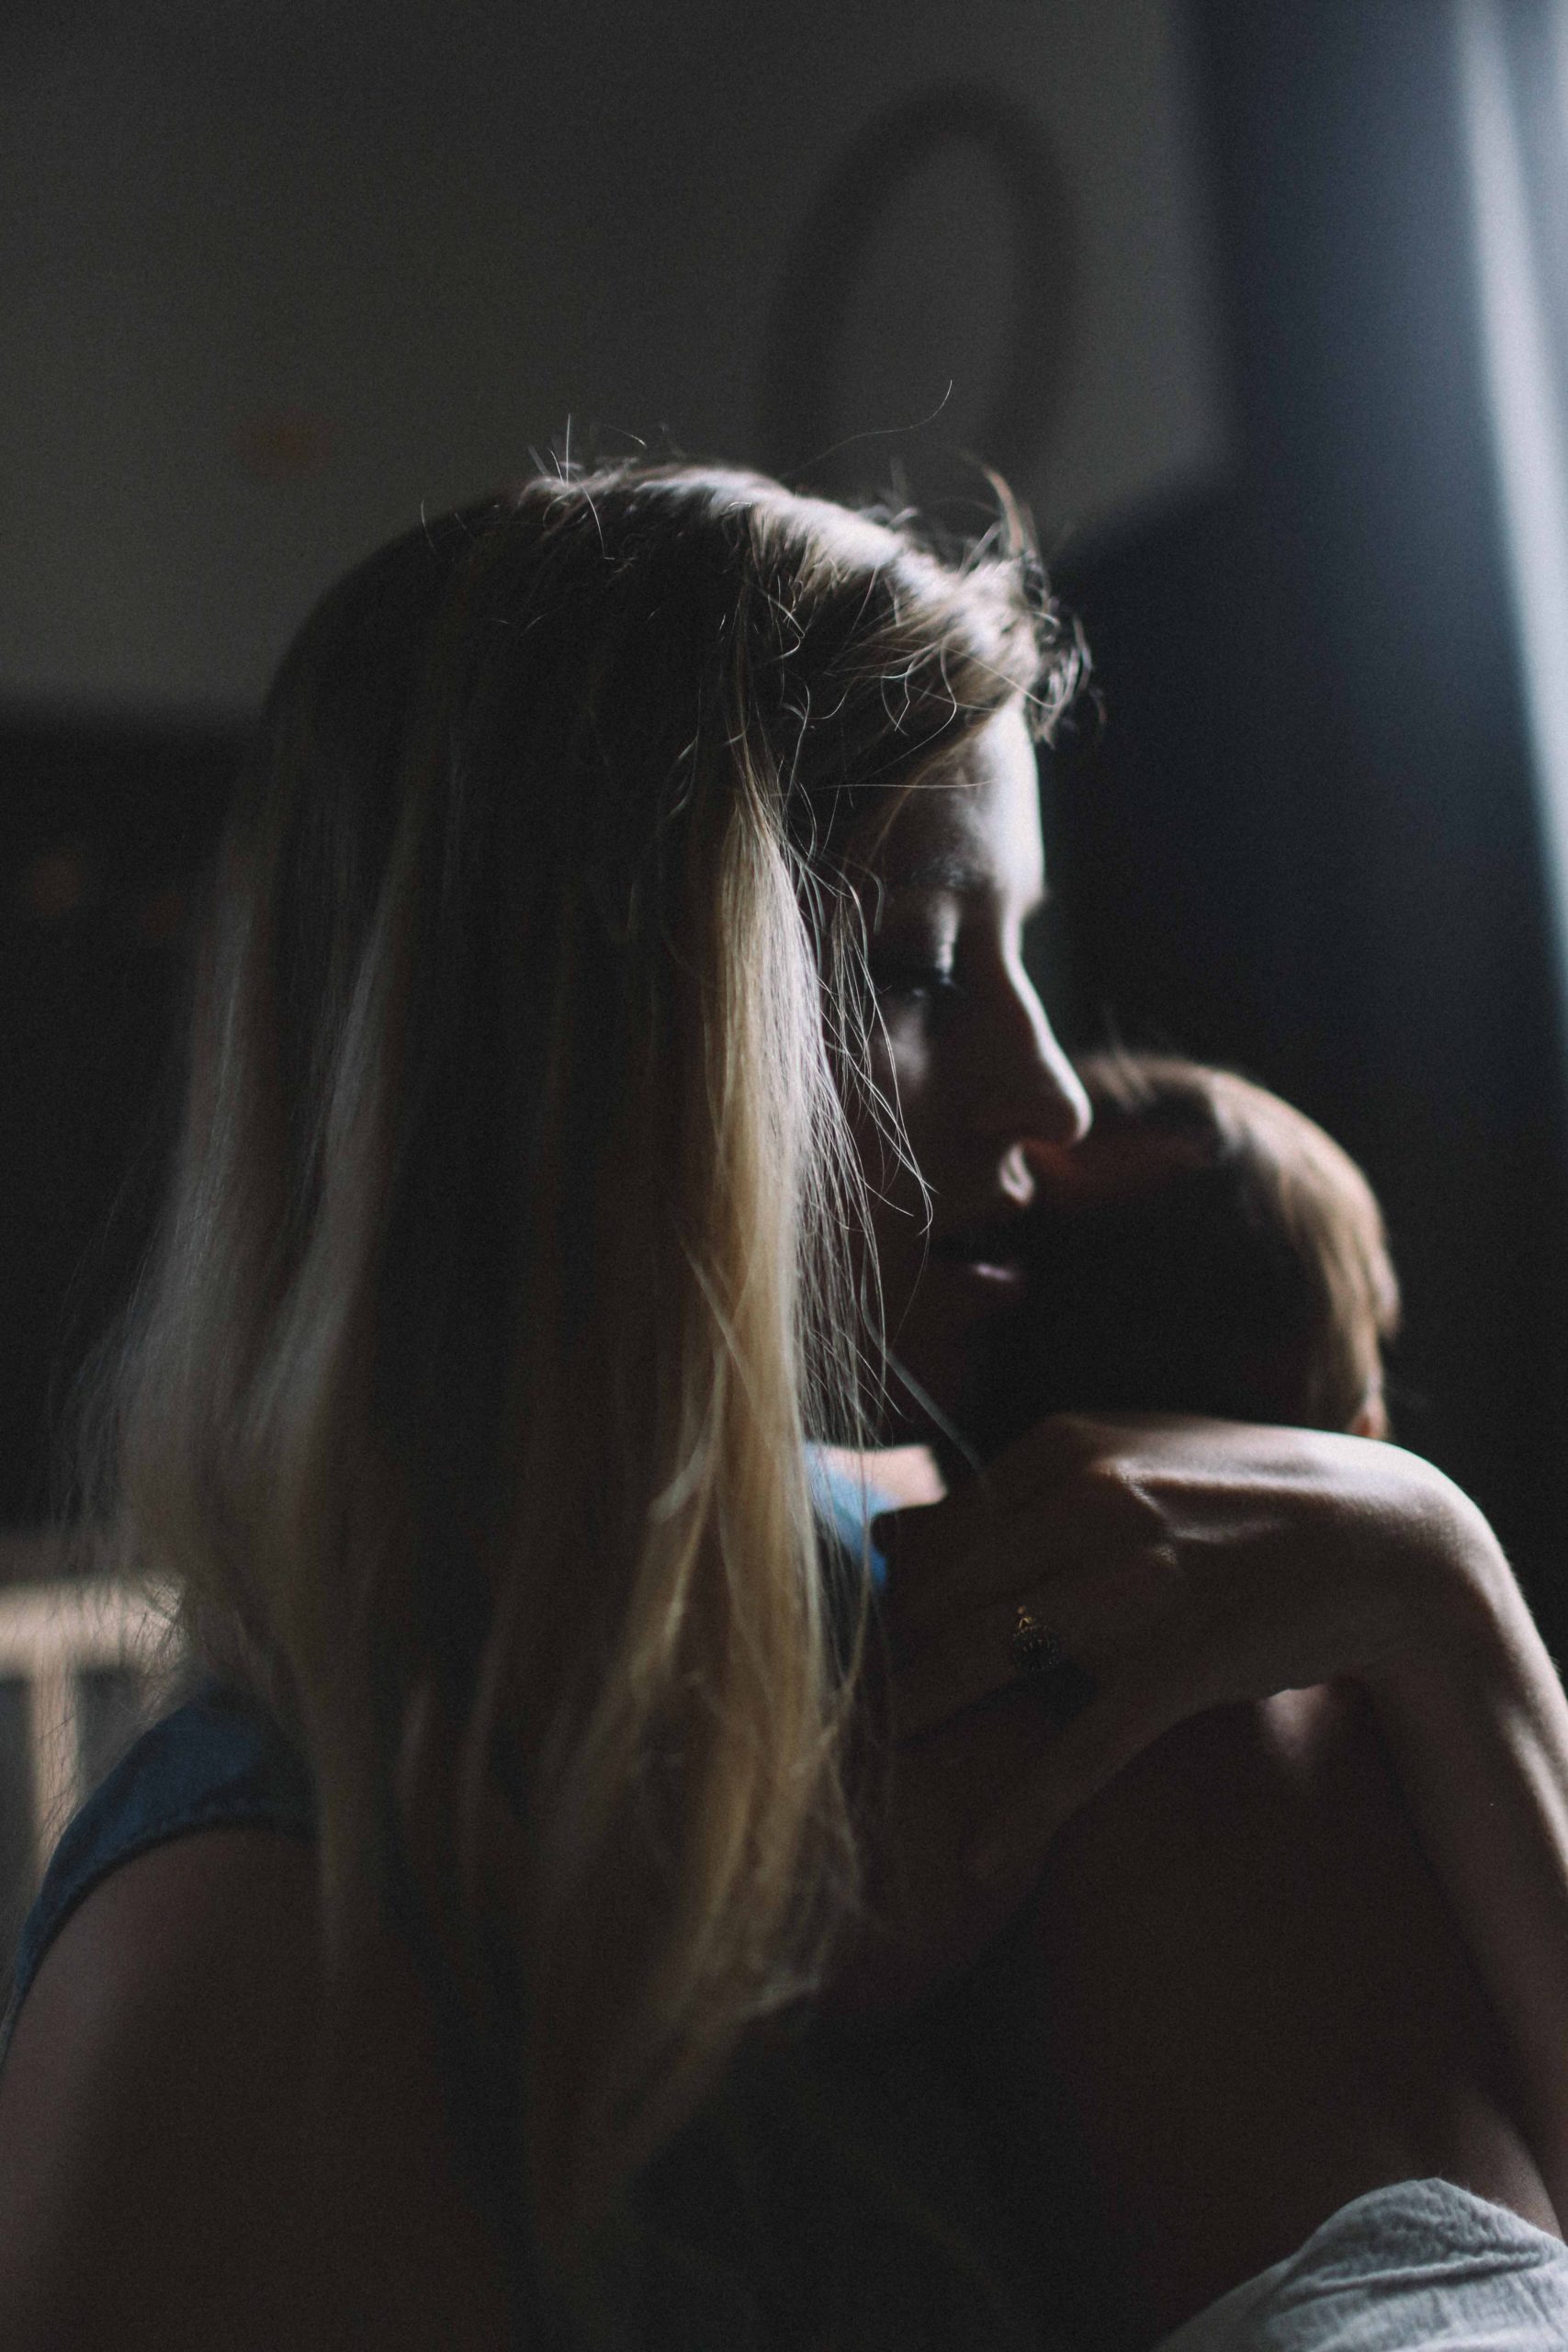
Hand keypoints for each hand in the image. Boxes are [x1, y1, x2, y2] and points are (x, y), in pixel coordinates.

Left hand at [836, 1411, 1498, 2007]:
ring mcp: (1133, 1585)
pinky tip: (976, 1862)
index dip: (879, 1606)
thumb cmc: (1236, 1497)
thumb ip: (1007, 1492)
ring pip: (981, 1663)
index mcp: (1063, 1449)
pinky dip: (1023, 1810)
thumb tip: (885, 1531)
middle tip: (823, 1728)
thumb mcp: (1124, 1460)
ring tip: (853, 1784)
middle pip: (937, 1600)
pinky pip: (1078, 1747)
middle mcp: (1088, 1504)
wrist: (1381, 1543)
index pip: (926, 1535)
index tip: (842, 1661)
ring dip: (912, 1729)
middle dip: (877, 1668)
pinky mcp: (1178, 1665)